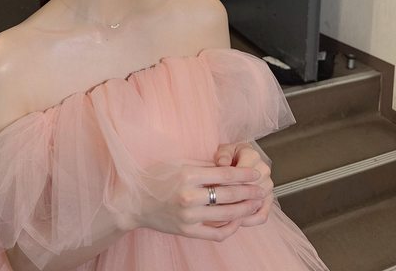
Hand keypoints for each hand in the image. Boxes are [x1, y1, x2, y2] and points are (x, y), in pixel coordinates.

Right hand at [130, 161, 264, 241]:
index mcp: (188, 175)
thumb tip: (228, 168)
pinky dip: (230, 228)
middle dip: (249, 192)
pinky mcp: (187, 231)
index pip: (224, 175)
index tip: (255, 174)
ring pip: (226, 214)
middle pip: (229, 195)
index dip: (244, 175)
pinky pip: (215, 233)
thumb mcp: (179, 163)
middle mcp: (189, 196)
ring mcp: (189, 216)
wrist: (134, 201)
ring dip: (245, 209)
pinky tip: (238, 221)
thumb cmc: (155, 177)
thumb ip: (203, 166)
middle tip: (262, 189)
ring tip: (255, 204)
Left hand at [215, 142, 273, 226]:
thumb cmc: (231, 155)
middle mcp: (263, 171)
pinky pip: (262, 215)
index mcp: (252, 156)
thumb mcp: (224, 150)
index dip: (226, 183)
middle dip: (231, 199)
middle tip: (215, 206)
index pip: (241, 173)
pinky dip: (249, 220)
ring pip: (255, 204)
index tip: (213, 189)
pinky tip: (236, 221)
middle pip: (248, 190)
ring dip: (240, 212)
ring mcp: (267, 186)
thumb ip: (222, 155)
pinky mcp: (268, 200)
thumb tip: (221, 163)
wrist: (242, 157)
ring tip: (223, 215)